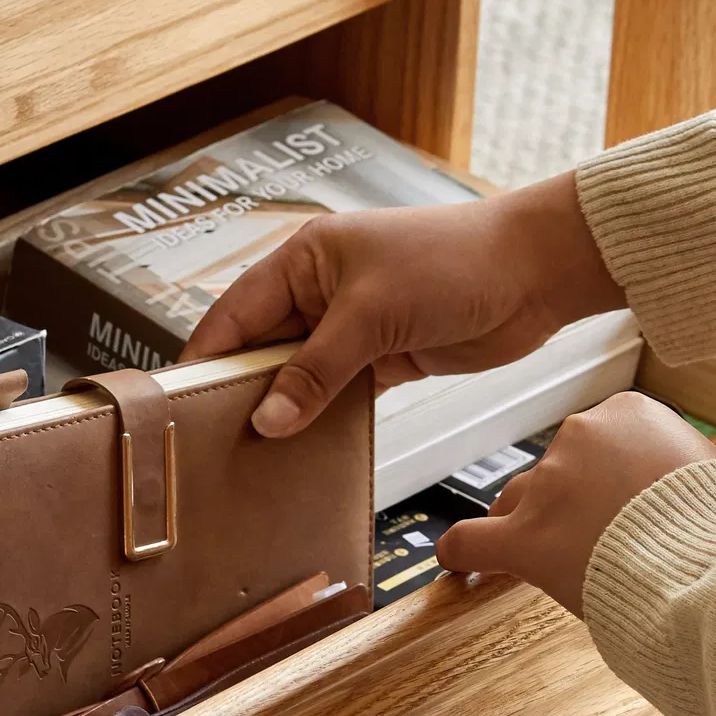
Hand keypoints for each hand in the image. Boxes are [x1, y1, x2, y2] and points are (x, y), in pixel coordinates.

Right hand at [183, 171, 623, 435]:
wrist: (535, 272)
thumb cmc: (454, 261)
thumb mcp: (371, 314)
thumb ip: (316, 370)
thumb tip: (269, 419)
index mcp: (304, 259)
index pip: (235, 312)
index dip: (206, 357)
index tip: (179, 404)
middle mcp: (321, 290)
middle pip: (263, 348)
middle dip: (242, 392)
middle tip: (212, 442)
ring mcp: (354, 325)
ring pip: (301, 375)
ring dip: (285, 410)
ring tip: (252, 457)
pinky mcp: (386, 356)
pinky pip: (338, 392)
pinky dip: (322, 419)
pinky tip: (303, 451)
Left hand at [436, 394, 709, 614]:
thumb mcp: (713, 473)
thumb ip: (675, 470)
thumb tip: (673, 490)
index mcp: (629, 413)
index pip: (596, 444)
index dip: (602, 482)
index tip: (621, 509)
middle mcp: (582, 437)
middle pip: (554, 472)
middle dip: (567, 505)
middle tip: (601, 543)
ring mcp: (549, 484)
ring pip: (521, 504)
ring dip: (536, 530)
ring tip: (567, 566)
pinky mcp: (527, 536)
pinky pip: (473, 541)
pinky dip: (463, 554)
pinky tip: (459, 565)